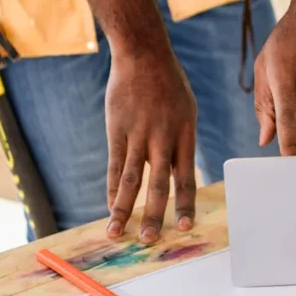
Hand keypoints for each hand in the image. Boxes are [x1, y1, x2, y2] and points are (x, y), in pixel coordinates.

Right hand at [105, 47, 196, 244]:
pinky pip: (114, 165)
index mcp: (185, 135)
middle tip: (151, 240)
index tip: (185, 226)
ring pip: (131, 180)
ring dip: (124, 210)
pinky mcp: (117, 130)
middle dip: (155, 215)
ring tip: (117, 233)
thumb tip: (178, 172)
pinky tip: (109, 207)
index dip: (185, 203)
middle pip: (159, 184)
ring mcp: (138, 135)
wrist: (144, 55)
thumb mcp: (185, 111)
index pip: (187, 177)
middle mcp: (162, 139)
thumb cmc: (168, 83)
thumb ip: (181, 141)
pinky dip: (111, 189)